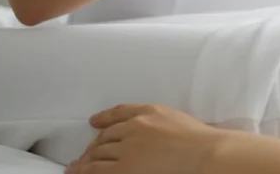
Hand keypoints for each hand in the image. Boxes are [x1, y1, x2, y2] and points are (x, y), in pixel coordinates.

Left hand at [65, 104, 222, 173]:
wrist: (202, 154)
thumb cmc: (197, 139)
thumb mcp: (175, 116)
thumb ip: (155, 115)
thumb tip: (141, 121)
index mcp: (147, 113)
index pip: (118, 114)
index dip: (104, 120)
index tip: (94, 123)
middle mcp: (133, 128)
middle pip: (105, 136)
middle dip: (93, 146)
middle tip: (84, 156)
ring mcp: (127, 149)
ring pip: (98, 153)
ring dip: (85, 161)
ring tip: (76, 169)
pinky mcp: (124, 169)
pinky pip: (96, 170)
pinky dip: (85, 171)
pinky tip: (78, 173)